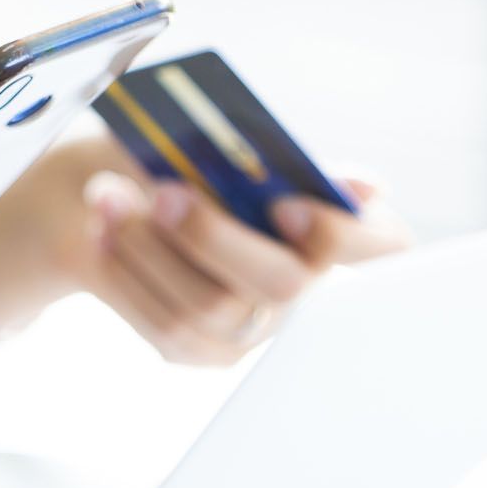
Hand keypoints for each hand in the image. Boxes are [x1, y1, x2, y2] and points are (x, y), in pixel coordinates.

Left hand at [0, 134, 407, 363]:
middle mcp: (309, 286)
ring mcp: (256, 327)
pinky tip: (101, 228)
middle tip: (162, 192)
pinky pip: (162, 322)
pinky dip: (126, 270)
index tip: (288, 203)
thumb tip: (359, 186)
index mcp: (338, 223)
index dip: (347, 235)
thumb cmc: (189, 155)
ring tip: (104, 193)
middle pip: (282, 284)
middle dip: (215, 237)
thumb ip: (269, 156)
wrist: (121, 188)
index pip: (386, 246)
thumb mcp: (221, 137)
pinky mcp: (201, 350)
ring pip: (208, 306)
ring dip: (148, 246)